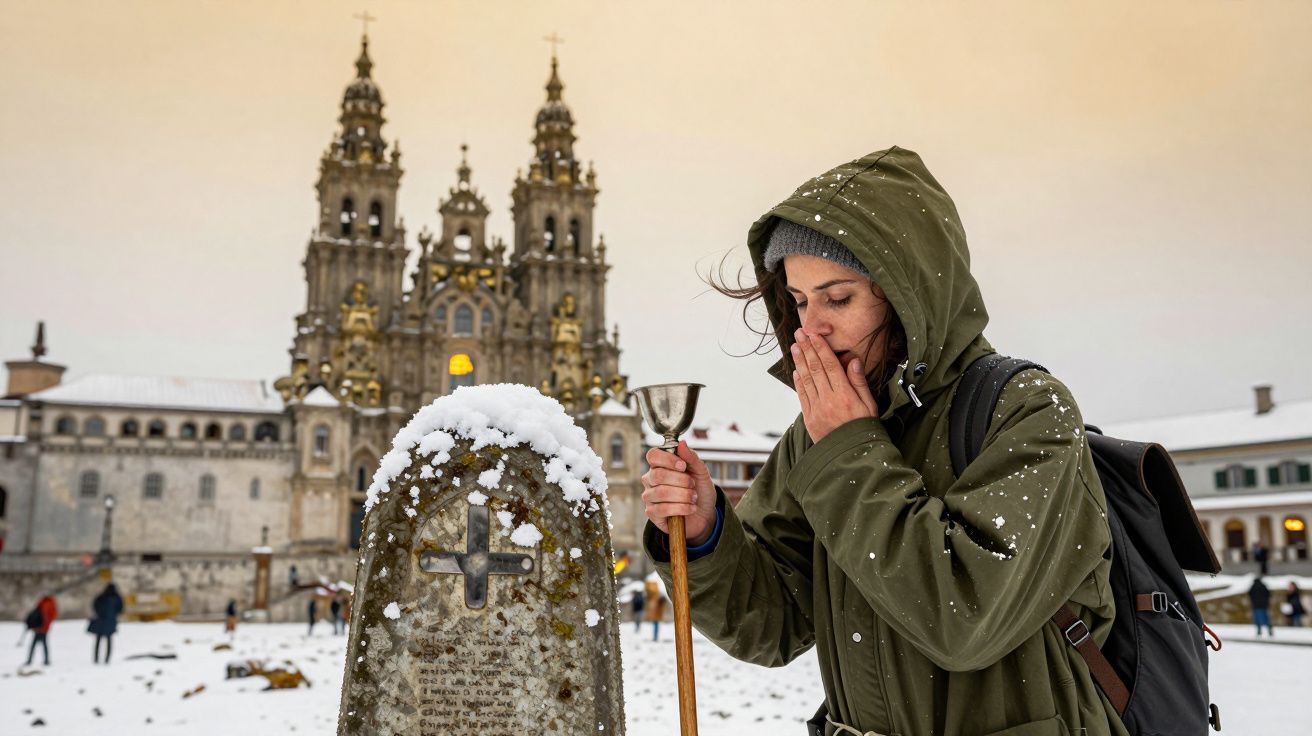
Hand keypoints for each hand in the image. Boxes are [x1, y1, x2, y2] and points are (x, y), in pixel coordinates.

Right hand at [641, 441, 717, 545]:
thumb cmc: (700, 490)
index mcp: (660, 466)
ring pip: (661, 492)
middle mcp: (650, 480)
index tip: (683, 466)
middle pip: (658, 475)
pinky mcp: (652, 514)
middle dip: (681, 480)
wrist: (705, 513)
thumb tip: (681, 443)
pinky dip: (681, 508)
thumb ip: (692, 458)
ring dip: (683, 495)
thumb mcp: (701, 472)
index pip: (653, 455)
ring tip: (694, 498)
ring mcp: (650, 497)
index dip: (667, 459)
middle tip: (692, 485)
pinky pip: (663, 509)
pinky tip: (690, 508)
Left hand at [791, 328, 879, 442]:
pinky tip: (796, 370)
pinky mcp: (810, 417)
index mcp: (844, 394)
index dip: (820, 348)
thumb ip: (859, 382)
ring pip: (806, 379)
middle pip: (815, 368)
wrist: (851, 454)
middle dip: (806, 348)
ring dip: (799, 361)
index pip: (830, 365)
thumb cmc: (864, 428)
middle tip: (799, 334)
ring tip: (794, 347)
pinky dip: (798, 381)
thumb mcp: (869, 404)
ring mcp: (817, 408)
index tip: (814, 335)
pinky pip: (802, 395)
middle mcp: (828, 399)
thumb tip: (853, 360)